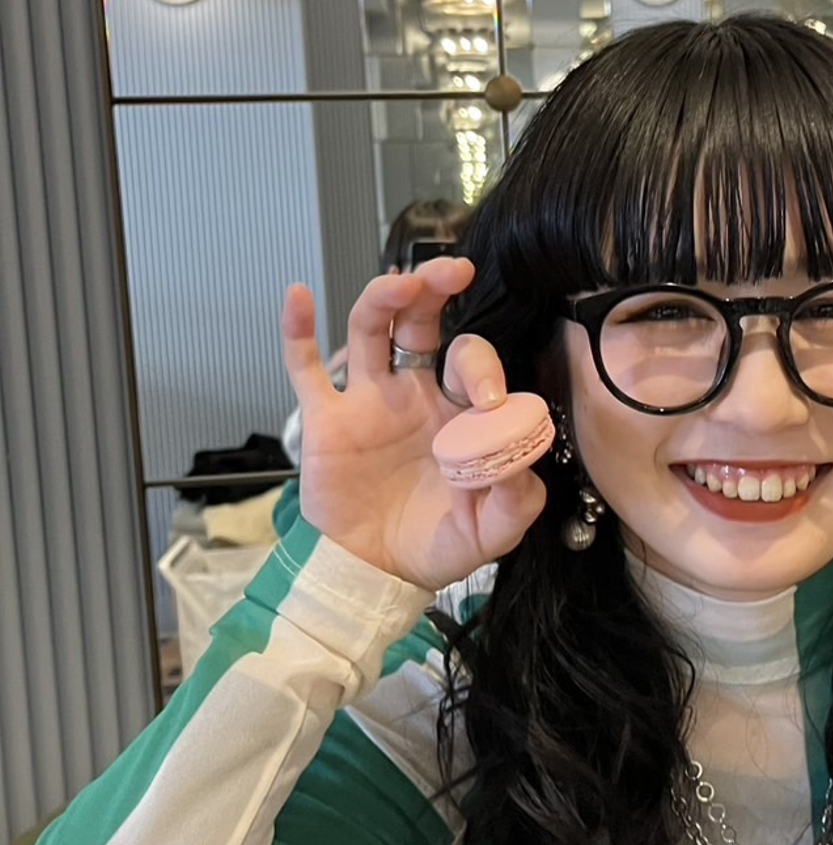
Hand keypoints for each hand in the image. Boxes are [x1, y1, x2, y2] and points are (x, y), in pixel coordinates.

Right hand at [281, 258, 545, 589]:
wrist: (377, 575)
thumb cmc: (435, 544)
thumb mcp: (492, 530)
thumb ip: (516, 500)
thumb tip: (522, 463)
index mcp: (458, 411)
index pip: (472, 363)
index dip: (483, 370)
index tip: (487, 400)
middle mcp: (413, 393)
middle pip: (422, 323)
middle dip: (437, 290)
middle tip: (455, 270)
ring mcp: (367, 401)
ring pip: (371, 330)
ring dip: (384, 298)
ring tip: (403, 283)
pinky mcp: (325, 420)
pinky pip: (305, 368)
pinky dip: (298, 331)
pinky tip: (298, 296)